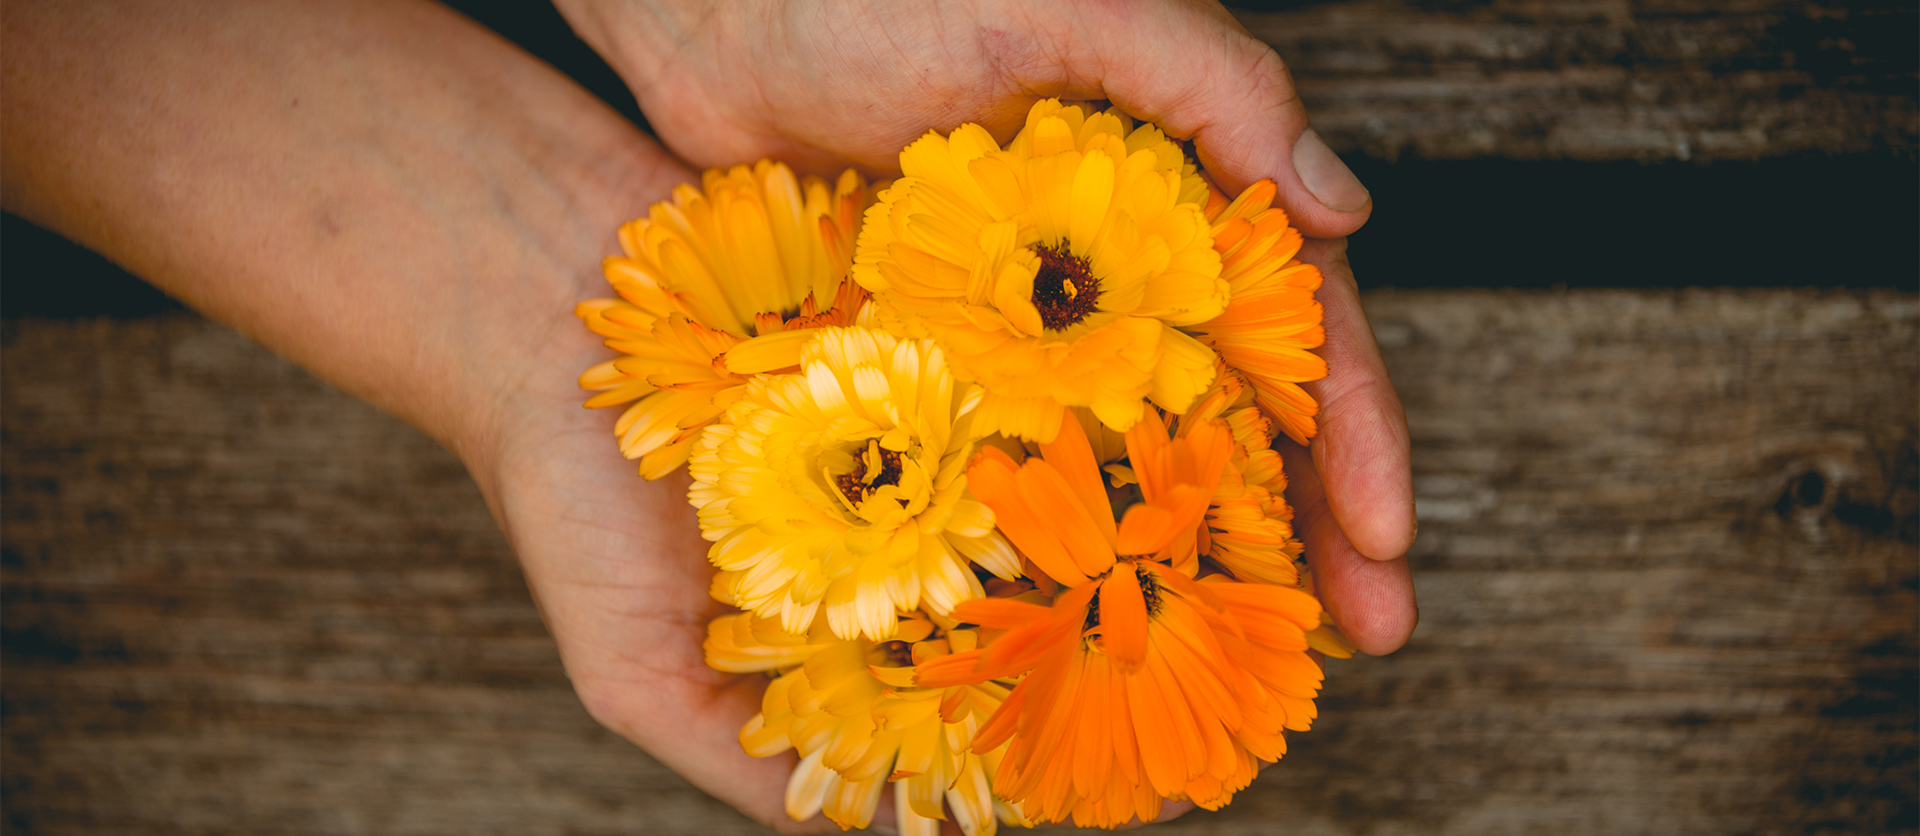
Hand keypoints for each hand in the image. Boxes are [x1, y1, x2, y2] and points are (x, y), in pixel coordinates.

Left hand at [552, 0, 1417, 652]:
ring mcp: (1030, 324)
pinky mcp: (941, 357)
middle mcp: (1121, 269)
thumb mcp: (1069, 6)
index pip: (1305, 325)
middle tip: (1357, 641)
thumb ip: (1211, 83)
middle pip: (1240, 414)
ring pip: (1139, 456)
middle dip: (1305, 528)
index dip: (1354, 434)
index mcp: (1181, 191)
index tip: (1385, 544)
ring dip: (1194, 553)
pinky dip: (1061, 534)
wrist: (713, 10)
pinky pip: (1020, 460)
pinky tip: (1075, 612)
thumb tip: (1347, 208)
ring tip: (1233, 657)